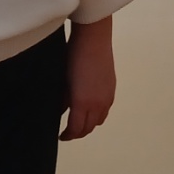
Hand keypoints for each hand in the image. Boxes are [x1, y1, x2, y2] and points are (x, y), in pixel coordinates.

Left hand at [61, 15, 115, 140]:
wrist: (93, 38)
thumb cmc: (73, 55)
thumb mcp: (63, 80)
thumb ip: (63, 99)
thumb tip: (62, 110)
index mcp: (83, 103)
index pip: (76, 129)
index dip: (68, 135)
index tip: (61, 136)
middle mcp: (98, 103)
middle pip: (89, 128)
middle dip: (78, 133)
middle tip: (69, 132)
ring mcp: (107, 96)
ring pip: (99, 120)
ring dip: (90, 124)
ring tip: (80, 121)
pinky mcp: (112, 88)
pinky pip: (106, 110)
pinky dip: (98, 114)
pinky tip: (91, 108)